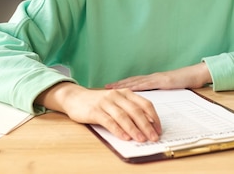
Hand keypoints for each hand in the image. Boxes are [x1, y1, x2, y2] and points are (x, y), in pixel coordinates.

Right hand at [37, 83, 160, 142]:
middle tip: (153, 137)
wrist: (75, 97)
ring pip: (123, 116)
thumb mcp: (117, 102)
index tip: (158, 129)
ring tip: (141, 139)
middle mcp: (117, 95)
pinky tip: (124, 137)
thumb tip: (147, 123)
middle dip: (146, 125)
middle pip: (136, 111)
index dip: (154, 117)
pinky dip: (118, 130)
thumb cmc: (98, 102)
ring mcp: (105, 102)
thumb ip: (130, 109)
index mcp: (125, 93)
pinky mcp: (95, 111)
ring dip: (134, 129)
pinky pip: (109, 121)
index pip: (145, 104)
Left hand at [105, 62, 211, 90]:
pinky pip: (147, 84)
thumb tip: (146, 102)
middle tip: (105, 87)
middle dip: (118, 85)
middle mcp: (151, 77)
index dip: (121, 85)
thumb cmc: (181, 82)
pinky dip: (137, 87)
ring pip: (136, 82)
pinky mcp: (161, 81)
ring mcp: (155, 78)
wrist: (193, 75)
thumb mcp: (166, 89)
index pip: (133, 82)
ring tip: (112, 88)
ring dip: (123, 85)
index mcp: (151, 80)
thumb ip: (156, 92)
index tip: (110, 87)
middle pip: (131, 81)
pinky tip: (129, 89)